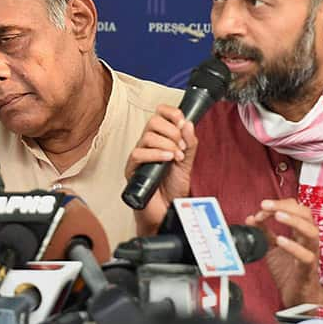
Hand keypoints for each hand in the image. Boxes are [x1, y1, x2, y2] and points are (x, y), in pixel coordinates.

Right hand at [125, 104, 196, 234]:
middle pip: (153, 121)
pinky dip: (156, 154)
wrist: (167, 210)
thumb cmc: (173, 188)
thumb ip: (190, 143)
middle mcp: (148, 145)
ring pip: (147, 137)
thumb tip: (188, 123)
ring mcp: (139, 156)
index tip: (182, 122)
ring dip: (167, 145)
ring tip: (176, 158)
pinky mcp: (132, 169)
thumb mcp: (188, 162)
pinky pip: (138, 154)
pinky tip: (167, 160)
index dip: (171, 113)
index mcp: (160, 139)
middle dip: (172, 132)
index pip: (160, 114)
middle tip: (181, 146)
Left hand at [246, 198, 322, 306]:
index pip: (295, 208)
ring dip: (294, 221)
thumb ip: (264, 233)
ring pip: (311, 232)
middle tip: (266, 205)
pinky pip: (306, 256)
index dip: (279, 204)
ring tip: (277, 216)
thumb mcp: (272, 249)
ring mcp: (311, 253)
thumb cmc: (289, 272)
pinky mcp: (308, 269)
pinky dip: (293, 247)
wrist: (298, 298)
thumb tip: (251, 218)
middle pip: (306, 214)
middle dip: (286, 206)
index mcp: (301, 232)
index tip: (261, 207)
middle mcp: (308, 240)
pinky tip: (280, 241)